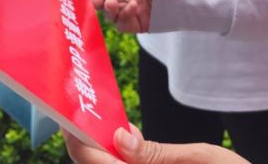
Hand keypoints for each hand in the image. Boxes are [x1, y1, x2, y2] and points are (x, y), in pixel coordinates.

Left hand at [65, 125, 248, 163]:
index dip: (75, 137)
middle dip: (85, 141)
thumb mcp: (200, 159)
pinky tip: (127, 141)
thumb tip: (119, 136)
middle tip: (84, 108)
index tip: (66, 110)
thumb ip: (155, 153)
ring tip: (104, 121)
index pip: (92, 160)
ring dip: (101, 151)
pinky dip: (120, 159)